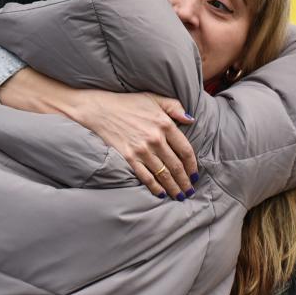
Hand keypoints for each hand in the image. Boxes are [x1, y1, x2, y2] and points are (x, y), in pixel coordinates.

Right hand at [0, 68, 197, 199]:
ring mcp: (142, 150)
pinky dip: (155, 187)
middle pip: (176, 166)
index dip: (192, 165)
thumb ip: (174, 107)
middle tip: (190, 191)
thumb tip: (191, 119)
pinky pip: (146, 177)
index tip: (195, 174)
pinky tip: (161, 194)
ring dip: (173, 187)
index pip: (185, 150)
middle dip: (185, 181)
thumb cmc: (128, 102)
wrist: (100, 109)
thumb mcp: (154, 98)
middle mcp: (155, 139)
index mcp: (165, 124)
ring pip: (163, 174)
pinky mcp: (129, 157)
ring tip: (179, 196)